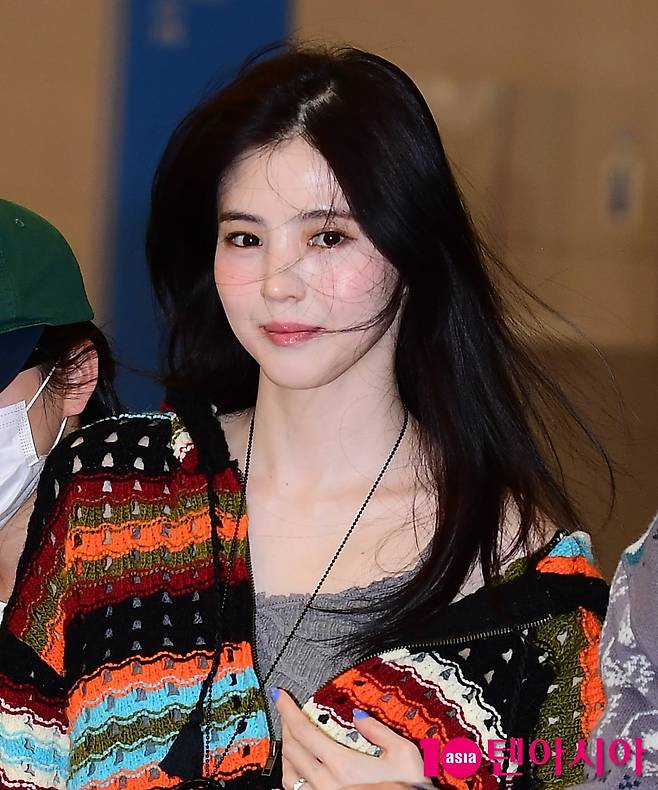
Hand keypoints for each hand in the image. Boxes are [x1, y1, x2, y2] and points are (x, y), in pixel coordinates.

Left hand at [272, 688, 426, 789]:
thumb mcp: (403, 753)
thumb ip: (378, 731)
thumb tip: (358, 716)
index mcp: (342, 764)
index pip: (303, 731)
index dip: (287, 710)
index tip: (280, 696)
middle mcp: (325, 783)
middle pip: (291, 749)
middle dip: (285, 725)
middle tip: (286, 711)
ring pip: (288, 774)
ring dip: (286, 751)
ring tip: (290, 738)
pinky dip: (291, 776)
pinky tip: (296, 769)